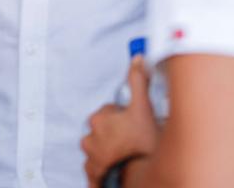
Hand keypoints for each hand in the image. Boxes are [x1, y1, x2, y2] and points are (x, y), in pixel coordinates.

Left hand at [82, 57, 158, 187]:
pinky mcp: (93, 176)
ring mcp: (91, 159)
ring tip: (129, 156)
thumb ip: (138, 81)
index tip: (134, 125)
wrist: (139, 179)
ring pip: (100, 149)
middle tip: (134, 141)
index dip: (125, 117)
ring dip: (111, 151)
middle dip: (117, 134)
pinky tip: (120, 167)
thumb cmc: (141, 146)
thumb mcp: (143, 108)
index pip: (110, 112)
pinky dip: (107, 168)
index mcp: (98, 120)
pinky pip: (98, 169)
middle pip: (104, 131)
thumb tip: (137, 58)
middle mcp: (90, 138)